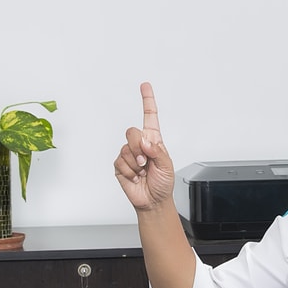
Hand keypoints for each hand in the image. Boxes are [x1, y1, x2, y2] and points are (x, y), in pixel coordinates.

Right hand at [114, 82, 175, 211]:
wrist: (153, 201)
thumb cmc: (163, 183)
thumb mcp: (167, 166)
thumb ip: (157, 151)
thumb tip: (145, 142)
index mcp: (153, 140)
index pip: (149, 116)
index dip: (147, 100)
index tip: (145, 86)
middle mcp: (140, 144)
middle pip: (132, 132)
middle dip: (138, 146)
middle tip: (145, 160)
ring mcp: (129, 154)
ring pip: (126, 148)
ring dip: (135, 163)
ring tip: (142, 171)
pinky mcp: (120, 165)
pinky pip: (120, 162)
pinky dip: (129, 171)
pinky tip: (135, 176)